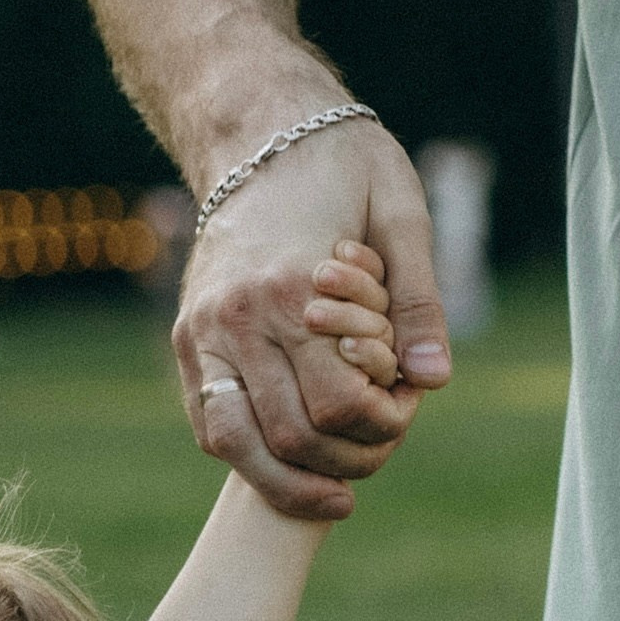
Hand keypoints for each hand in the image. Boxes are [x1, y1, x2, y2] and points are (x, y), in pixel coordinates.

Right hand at [174, 119, 448, 521]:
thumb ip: (419, 301)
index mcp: (293, 287)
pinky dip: (251, 457)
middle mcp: (238, 317)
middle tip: (381, 452)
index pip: (339, 403)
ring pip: (239, 447)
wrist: (256, 127)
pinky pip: (211, 426)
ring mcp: (202, 332)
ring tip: (336, 493)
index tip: (406, 413)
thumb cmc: (342, 164)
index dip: (381, 427)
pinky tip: (291, 463)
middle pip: (293, 436)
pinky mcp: (186, 340)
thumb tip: (434, 380)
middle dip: (347, 461)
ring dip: (292, 483)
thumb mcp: (402, 213)